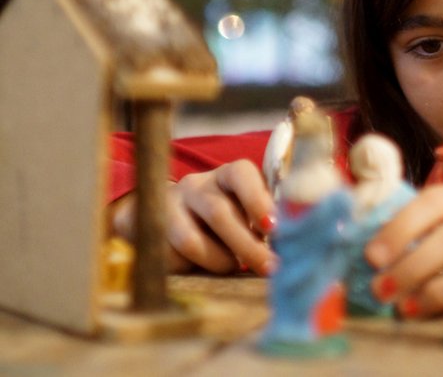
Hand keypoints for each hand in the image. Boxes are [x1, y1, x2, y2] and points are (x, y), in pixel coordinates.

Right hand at [109, 160, 277, 275]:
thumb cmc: (228, 219)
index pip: (242, 175)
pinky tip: (205, 268)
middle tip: (270, 268)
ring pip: (192, 240)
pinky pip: (174, 257)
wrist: (168, 221)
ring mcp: (170, 207)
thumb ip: (266, 222)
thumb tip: (291, 244)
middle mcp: (197, 185)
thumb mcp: (248, 212)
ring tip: (232, 267)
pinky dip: (196, 268)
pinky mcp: (150, 232)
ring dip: (220, 261)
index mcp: (229, 175)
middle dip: (247, 245)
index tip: (274, 228)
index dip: (258, 200)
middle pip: (219, 213)